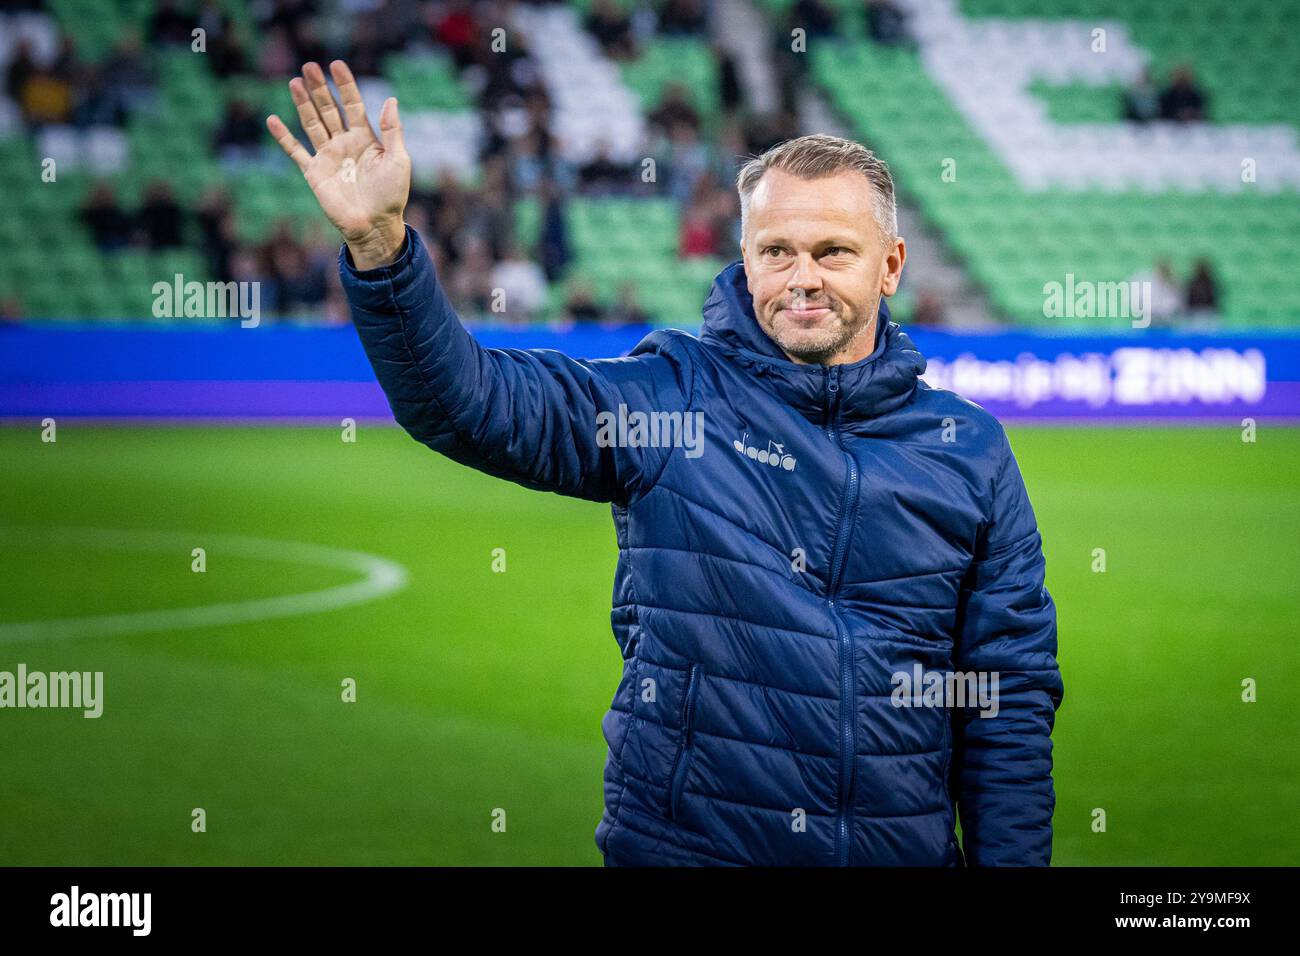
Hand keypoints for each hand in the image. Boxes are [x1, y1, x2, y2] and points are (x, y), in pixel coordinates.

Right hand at [266, 60, 410, 269]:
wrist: (375, 225)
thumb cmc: (392, 195)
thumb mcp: (398, 160)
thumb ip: (393, 131)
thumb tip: (390, 99)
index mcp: (365, 138)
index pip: (353, 105)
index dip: (345, 85)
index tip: (337, 65)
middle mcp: (344, 143)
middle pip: (329, 109)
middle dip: (320, 88)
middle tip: (309, 66)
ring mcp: (328, 157)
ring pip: (312, 124)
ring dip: (303, 103)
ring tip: (294, 82)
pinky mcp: (314, 172)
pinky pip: (296, 151)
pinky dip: (284, 137)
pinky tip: (272, 120)